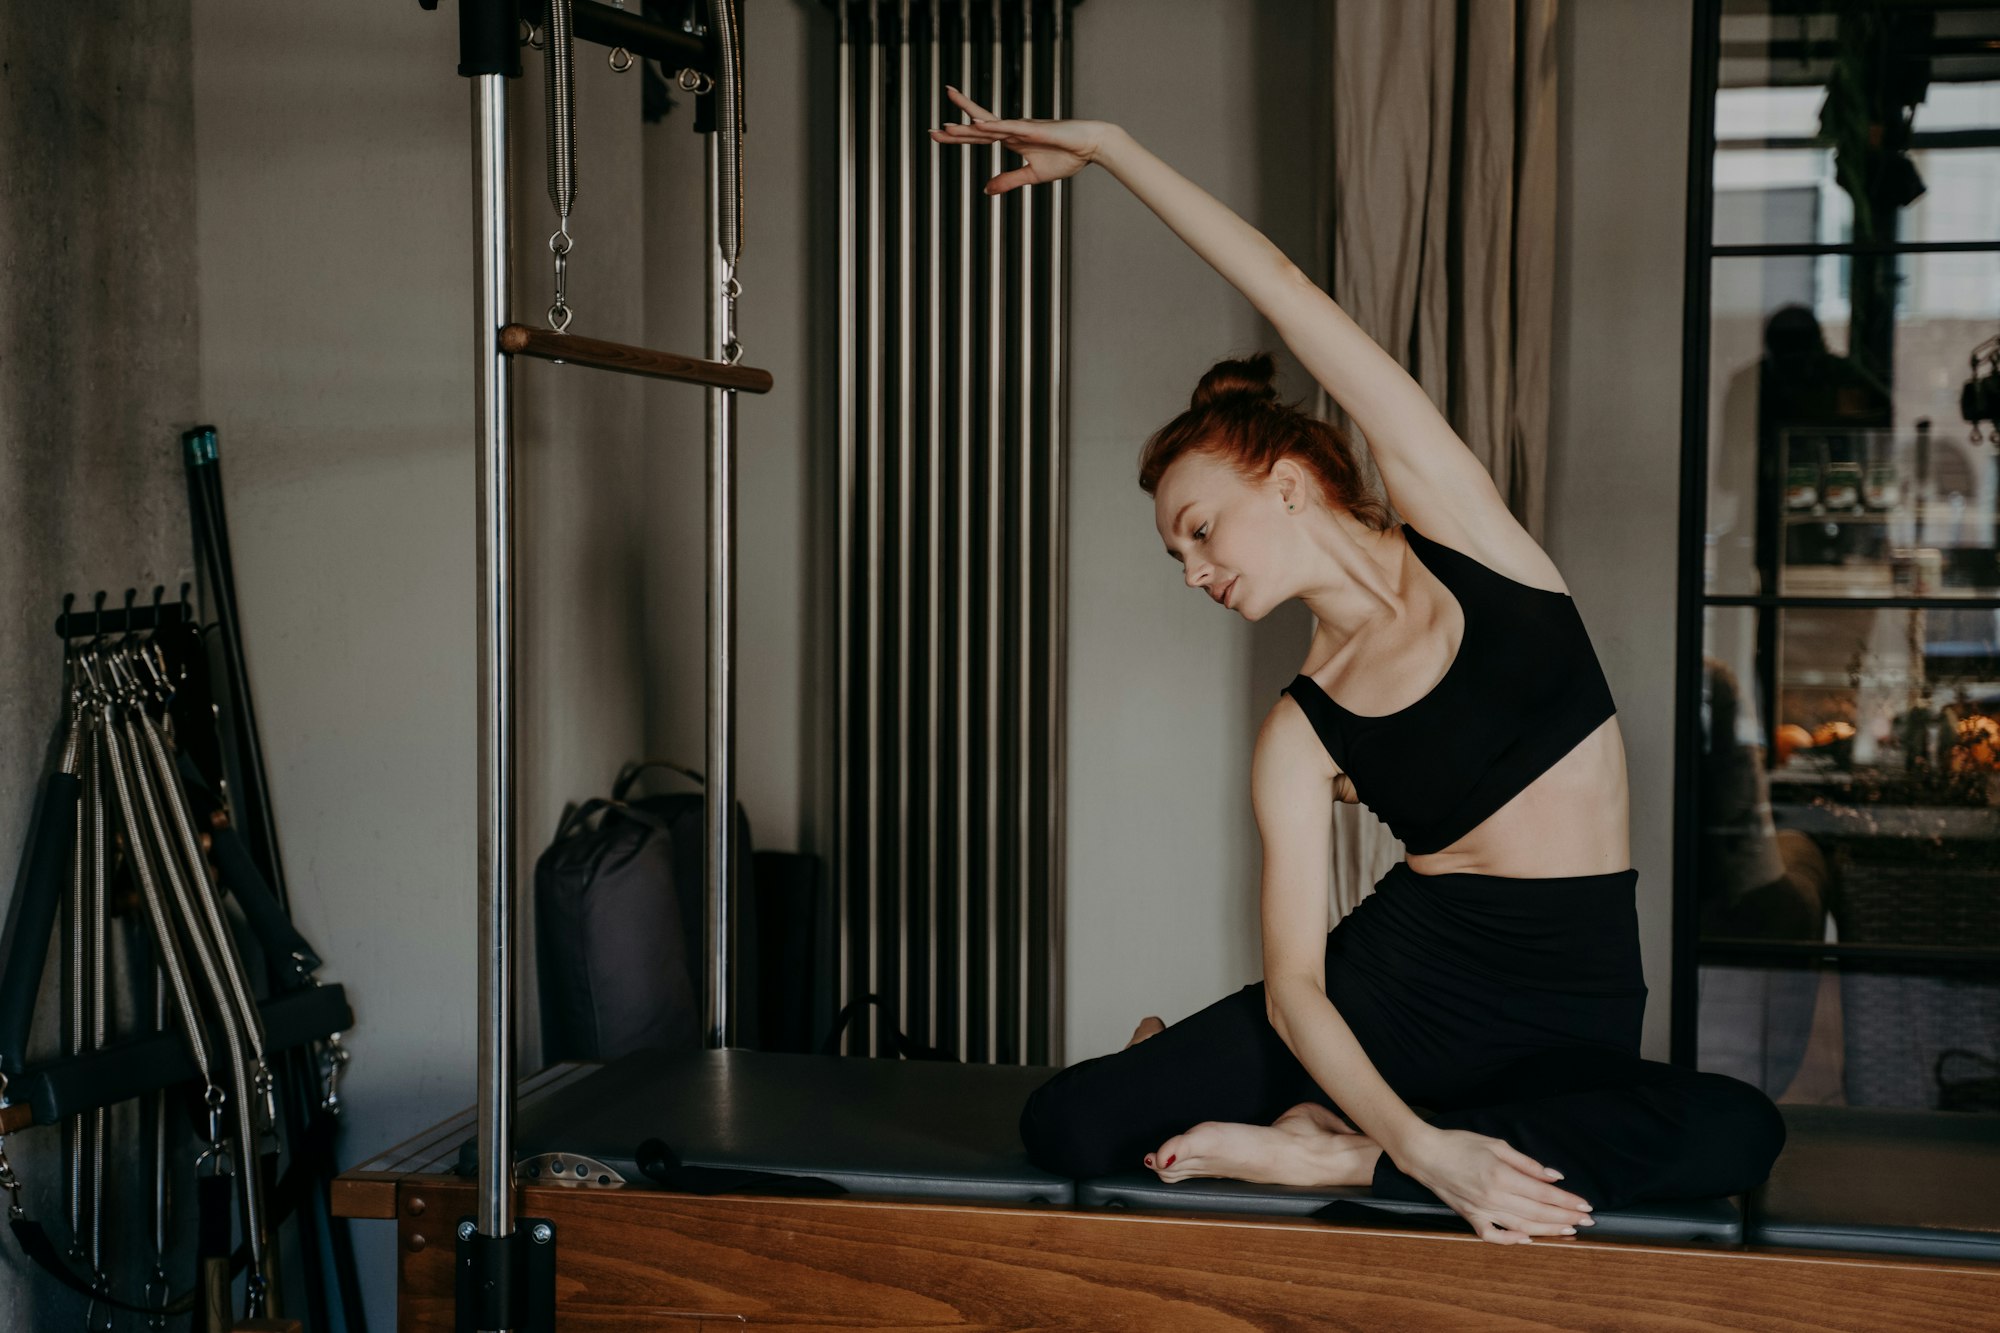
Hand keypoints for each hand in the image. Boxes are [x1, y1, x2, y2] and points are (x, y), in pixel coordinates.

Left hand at [929, 85, 1117, 193]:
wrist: (1091, 147)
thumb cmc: (1067, 158)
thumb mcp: (1032, 175)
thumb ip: (1008, 181)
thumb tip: (985, 190)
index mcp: (1011, 141)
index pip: (978, 138)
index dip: (958, 137)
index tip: (937, 135)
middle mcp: (1012, 131)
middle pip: (977, 129)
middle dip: (954, 130)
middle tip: (931, 131)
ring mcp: (1022, 129)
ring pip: (989, 127)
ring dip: (967, 127)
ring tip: (945, 127)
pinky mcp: (1034, 130)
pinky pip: (1009, 128)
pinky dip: (993, 126)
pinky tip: (977, 123)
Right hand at [1398, 1127, 1595, 1244]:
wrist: (1424, 1154)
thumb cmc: (1459, 1143)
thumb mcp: (1496, 1145)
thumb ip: (1526, 1163)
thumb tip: (1554, 1176)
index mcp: (1501, 1176)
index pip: (1543, 1193)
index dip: (1567, 1201)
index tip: (1586, 1205)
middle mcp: (1493, 1197)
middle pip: (1538, 1212)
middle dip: (1566, 1217)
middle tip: (1586, 1220)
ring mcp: (1482, 1210)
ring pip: (1523, 1226)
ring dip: (1549, 1230)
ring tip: (1569, 1231)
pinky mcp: (1470, 1218)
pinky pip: (1493, 1235)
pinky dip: (1512, 1240)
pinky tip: (1528, 1239)